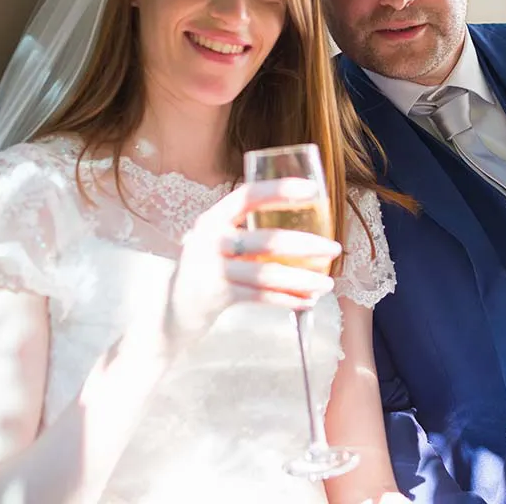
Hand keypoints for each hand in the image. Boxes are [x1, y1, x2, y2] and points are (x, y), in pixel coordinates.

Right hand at [163, 178, 340, 351]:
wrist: (171, 314)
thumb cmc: (207, 272)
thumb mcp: (219, 245)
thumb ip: (248, 235)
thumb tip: (305, 233)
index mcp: (212, 219)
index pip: (247, 196)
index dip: (279, 190)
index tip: (311, 190)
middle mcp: (209, 240)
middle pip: (266, 239)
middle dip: (306, 244)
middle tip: (335, 248)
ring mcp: (211, 269)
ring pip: (268, 272)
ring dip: (303, 278)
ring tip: (328, 283)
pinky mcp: (216, 296)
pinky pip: (261, 296)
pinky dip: (287, 299)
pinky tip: (307, 302)